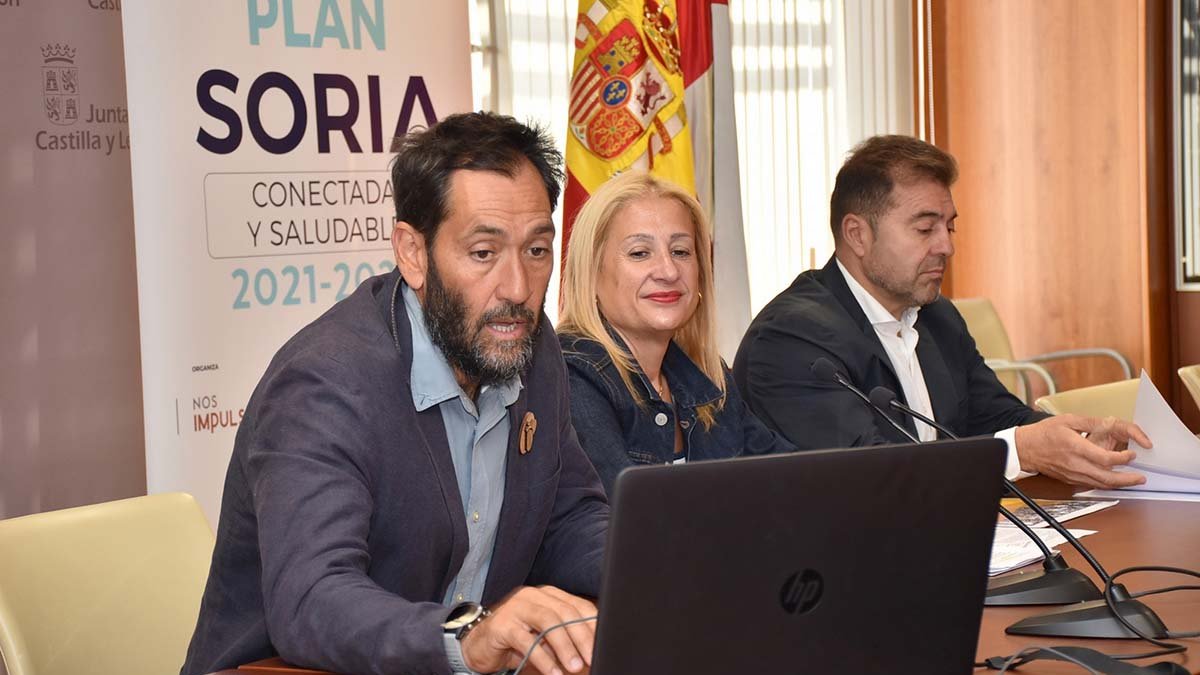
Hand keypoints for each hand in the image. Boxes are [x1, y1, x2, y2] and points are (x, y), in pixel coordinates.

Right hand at [460, 586, 596, 674]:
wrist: (478, 645)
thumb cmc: (516, 641)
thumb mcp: (544, 638)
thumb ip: (564, 638)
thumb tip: (590, 652)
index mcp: (548, 595)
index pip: (577, 605)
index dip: (593, 625)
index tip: (605, 643)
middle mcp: (533, 595)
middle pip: (565, 612)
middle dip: (582, 637)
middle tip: (592, 658)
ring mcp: (516, 607)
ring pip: (548, 621)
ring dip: (565, 646)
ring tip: (575, 666)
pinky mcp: (502, 624)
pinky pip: (526, 641)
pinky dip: (542, 658)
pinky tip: (553, 672)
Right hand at [1015, 414, 1150, 488]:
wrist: (1024, 448)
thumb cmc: (1043, 433)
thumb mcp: (1067, 420)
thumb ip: (1091, 422)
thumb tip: (1111, 423)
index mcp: (1075, 447)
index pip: (1105, 458)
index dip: (1123, 458)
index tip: (1132, 454)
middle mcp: (1075, 464)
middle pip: (1106, 478)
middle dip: (1127, 479)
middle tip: (1141, 477)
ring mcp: (1072, 474)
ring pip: (1100, 484)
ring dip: (1119, 484)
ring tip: (1133, 480)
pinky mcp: (1070, 480)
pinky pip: (1092, 484)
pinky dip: (1106, 484)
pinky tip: (1114, 480)